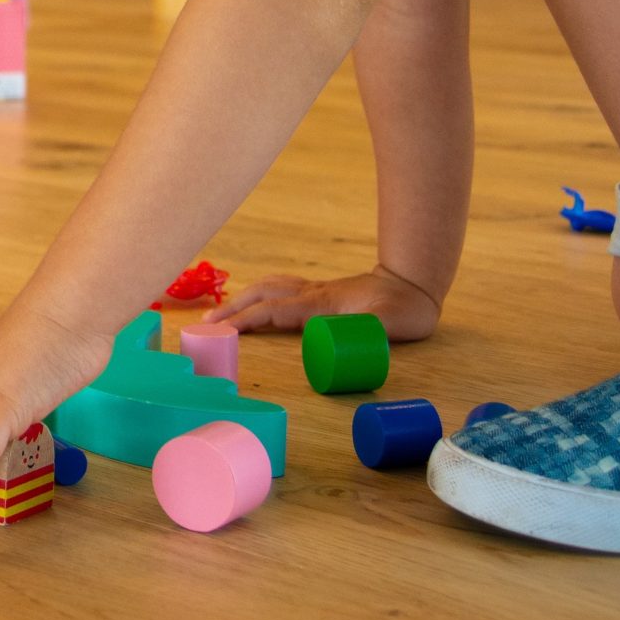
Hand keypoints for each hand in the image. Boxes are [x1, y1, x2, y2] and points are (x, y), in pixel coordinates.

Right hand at [207, 263, 441, 340]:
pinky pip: (280, 288)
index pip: (274, 311)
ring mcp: (315, 290)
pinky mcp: (320, 292)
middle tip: (206, 325)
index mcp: (320, 305)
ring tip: (221, 313)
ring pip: (269, 287)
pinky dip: (260, 292)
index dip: (246, 321)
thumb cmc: (404, 309)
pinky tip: (255, 300)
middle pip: (262, 295)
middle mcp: (312, 294)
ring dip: (242, 298)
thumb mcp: (390, 323)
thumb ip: (366, 329)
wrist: (413, 285)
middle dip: (232, 309)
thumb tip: (333, 335)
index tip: (221, 331)